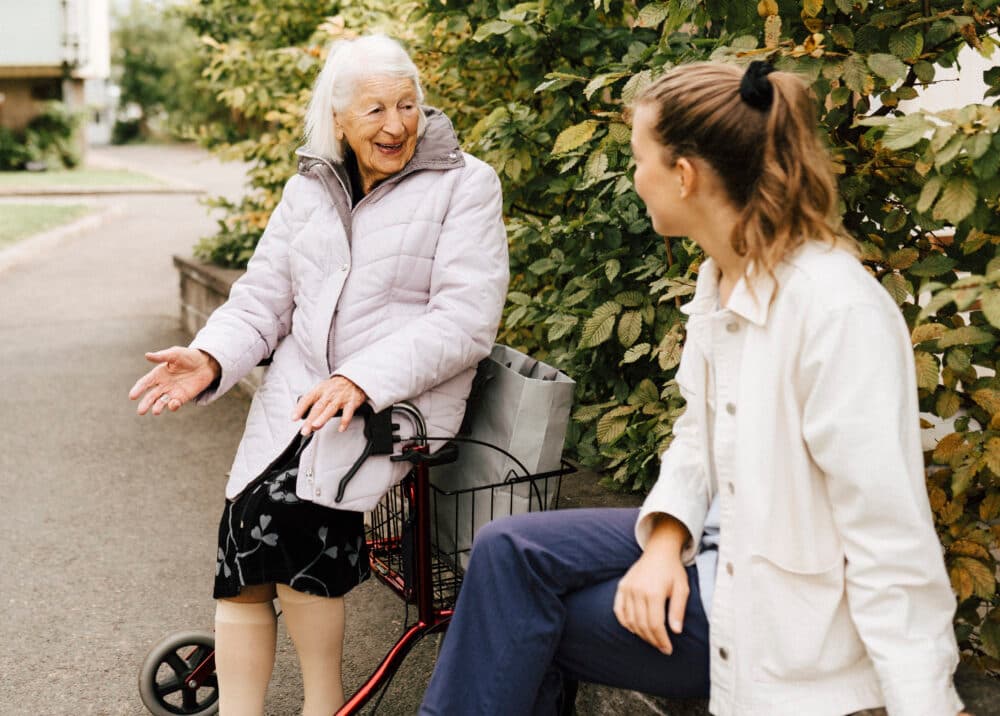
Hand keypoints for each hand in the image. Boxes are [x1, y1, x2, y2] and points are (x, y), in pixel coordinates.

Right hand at [129, 347, 220, 414]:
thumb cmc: (188, 357)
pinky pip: (175, 404)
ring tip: (155, 411)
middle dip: (145, 404)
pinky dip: (173, 406)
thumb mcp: (175, 354)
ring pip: (161, 402)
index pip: (145, 383)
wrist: (205, 364)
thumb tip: (147, 355)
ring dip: (157, 407)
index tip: (132, 396)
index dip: (138, 389)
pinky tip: (173, 403)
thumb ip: (162, 356)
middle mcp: (162, 385)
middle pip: (151, 396)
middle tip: (140, 411)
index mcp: (158, 374)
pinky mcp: (182, 397)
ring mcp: (172, 392)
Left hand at [292, 376, 366, 435]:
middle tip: (305, 430)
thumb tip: (303, 415)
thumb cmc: (336, 386)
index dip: (300, 408)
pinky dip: (344, 421)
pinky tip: (341, 428)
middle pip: (318, 407)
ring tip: (316, 426)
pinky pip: (348, 413)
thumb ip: (314, 401)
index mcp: (320, 390)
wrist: (354, 379)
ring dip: (322, 418)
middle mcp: (329, 394)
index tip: (294, 417)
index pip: (307, 399)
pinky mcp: (351, 402)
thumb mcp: (322, 388)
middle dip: (310, 419)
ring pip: (330, 409)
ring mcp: (340, 398)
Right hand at [614, 515, 689, 654]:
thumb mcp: (682, 589)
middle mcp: (638, 591)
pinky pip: (619, 611)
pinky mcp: (621, 587)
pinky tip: (635, 629)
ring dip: (640, 634)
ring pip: (630, 620)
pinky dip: (625, 623)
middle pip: (642, 625)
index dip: (661, 640)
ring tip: (651, 639)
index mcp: (654, 592)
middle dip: (652, 640)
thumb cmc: (673, 571)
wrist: (659, 551)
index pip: (655, 624)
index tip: (667, 649)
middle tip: (661, 647)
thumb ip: (678, 610)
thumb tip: (676, 631)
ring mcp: (627, 589)